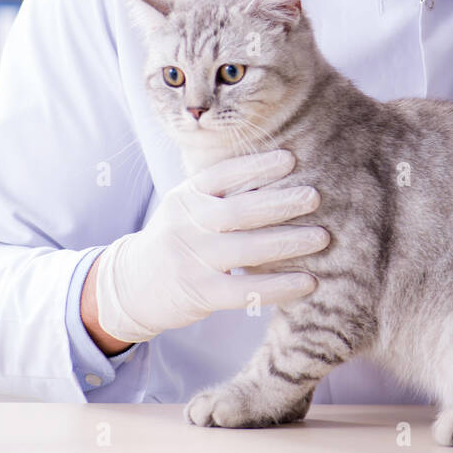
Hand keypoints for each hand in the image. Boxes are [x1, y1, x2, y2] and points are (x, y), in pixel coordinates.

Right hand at [94, 150, 327, 343]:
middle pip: (239, 211)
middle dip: (281, 203)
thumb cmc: (176, 238)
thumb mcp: (187, 207)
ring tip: (322, 237)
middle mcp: (187, 224)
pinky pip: (246, 289)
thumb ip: (223, 193)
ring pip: (247, 249)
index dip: (257, 166)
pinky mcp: (201, 293)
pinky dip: (279, 286)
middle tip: (315, 196)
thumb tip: (281, 173)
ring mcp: (193, 260)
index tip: (290, 159)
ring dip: (289, 242)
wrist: (130, 285)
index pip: (223, 174)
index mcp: (186, 196)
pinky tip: (308, 281)